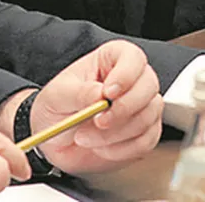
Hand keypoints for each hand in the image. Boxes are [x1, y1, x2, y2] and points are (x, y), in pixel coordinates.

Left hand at [32, 40, 162, 174]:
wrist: (56, 140)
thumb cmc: (57, 107)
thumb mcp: (58, 95)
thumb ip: (79, 93)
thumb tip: (100, 94)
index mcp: (108, 60)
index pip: (132, 56)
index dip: (126, 73)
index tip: (108, 93)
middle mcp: (130, 80)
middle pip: (148, 85)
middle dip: (124, 109)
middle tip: (99, 121)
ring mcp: (141, 106)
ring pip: (148, 116)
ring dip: (117, 133)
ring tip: (88, 136)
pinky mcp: (145, 132)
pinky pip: (147, 141)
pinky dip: (123, 148)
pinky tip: (102, 147)